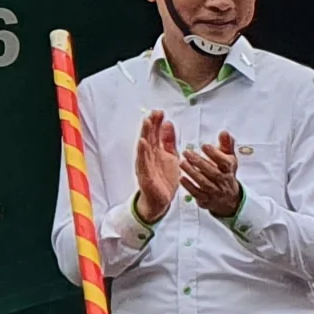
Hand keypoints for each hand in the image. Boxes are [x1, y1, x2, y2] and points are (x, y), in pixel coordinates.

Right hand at [134, 108, 183, 225]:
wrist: (161, 200)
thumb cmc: (164, 179)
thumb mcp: (171, 156)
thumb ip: (169, 141)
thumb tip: (168, 124)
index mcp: (156, 151)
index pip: (155, 133)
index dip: (157, 123)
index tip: (160, 112)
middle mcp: (149, 156)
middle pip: (149, 137)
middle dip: (151, 124)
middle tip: (153, 113)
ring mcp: (145, 165)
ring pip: (144, 147)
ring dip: (145, 134)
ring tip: (146, 122)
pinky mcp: (145, 175)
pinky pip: (143, 162)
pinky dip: (142, 152)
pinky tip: (142, 143)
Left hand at [182, 132, 244, 222]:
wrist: (228, 198)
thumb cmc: (226, 173)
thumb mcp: (229, 158)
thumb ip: (226, 144)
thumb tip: (224, 132)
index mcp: (229, 169)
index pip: (225, 162)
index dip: (215, 154)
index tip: (204, 146)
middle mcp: (223, 181)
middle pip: (213, 172)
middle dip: (199, 162)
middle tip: (187, 152)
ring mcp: (215, 192)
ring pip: (204, 183)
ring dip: (192, 173)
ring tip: (182, 163)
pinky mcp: (206, 200)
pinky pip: (197, 194)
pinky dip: (189, 186)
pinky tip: (181, 178)